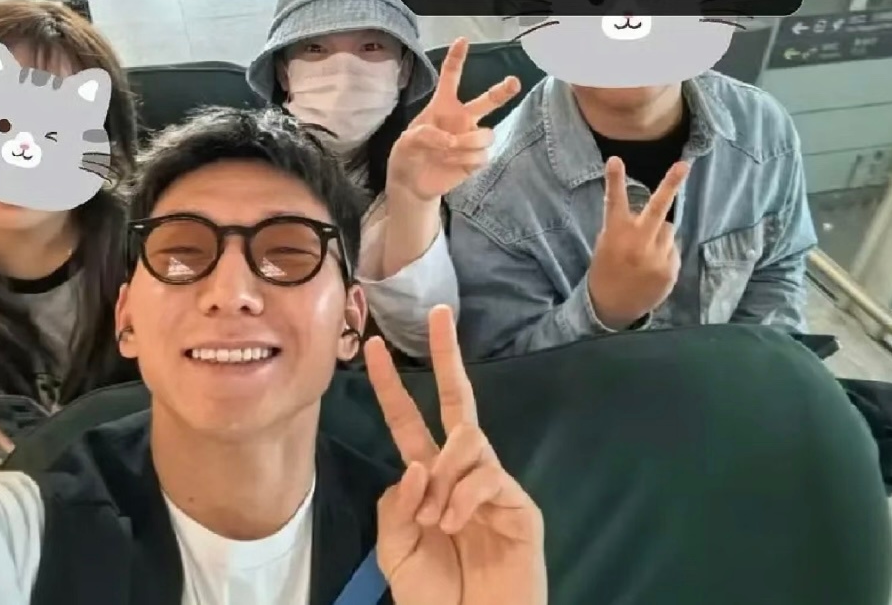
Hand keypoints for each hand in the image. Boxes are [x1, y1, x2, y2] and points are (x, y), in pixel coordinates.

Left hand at [368, 306, 545, 604]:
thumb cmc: (434, 595)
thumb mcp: (396, 550)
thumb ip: (396, 505)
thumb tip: (417, 465)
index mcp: (427, 480)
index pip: (408, 421)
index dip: (390, 385)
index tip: (371, 347)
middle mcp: (461, 473)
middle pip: (459, 401)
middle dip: (447, 355)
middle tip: (440, 314)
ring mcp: (493, 485)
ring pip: (466, 442)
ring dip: (442, 478)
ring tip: (438, 522)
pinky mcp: (519, 506)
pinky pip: (487, 477)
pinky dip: (462, 500)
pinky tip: (456, 525)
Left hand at [386, 38, 520, 201]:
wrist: (412, 184)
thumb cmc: (407, 156)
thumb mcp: (405, 142)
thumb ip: (423, 134)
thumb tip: (449, 138)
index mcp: (442, 106)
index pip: (451, 78)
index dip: (457, 58)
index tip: (462, 40)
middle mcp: (462, 119)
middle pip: (488, 101)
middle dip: (502, 91)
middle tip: (514, 81)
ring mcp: (471, 138)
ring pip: (487, 134)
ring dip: (468, 142)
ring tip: (450, 149)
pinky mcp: (476, 159)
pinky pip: (483, 155)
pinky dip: (466, 159)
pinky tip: (452, 162)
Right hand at [586, 156, 688, 328]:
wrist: (612, 306)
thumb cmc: (607, 269)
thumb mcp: (606, 244)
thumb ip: (625, 227)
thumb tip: (653, 215)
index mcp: (616, 234)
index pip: (614, 201)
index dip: (614, 180)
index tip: (614, 160)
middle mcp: (638, 243)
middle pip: (658, 208)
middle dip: (671, 184)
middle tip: (684, 165)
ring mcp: (656, 257)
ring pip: (667, 229)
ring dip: (659, 234)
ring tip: (645, 253)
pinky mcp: (670, 269)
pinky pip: (672, 248)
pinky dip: (664, 253)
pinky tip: (651, 267)